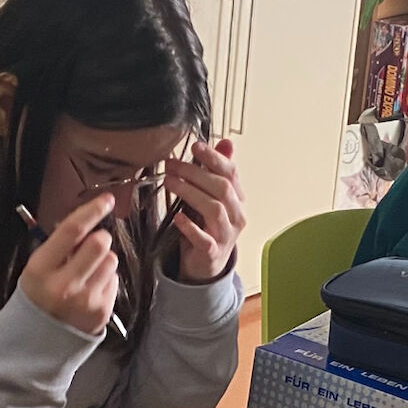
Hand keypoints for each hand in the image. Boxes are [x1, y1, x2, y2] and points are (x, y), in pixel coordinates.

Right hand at [19, 192, 120, 335]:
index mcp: (41, 269)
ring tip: (86, 274)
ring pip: (111, 261)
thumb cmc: (38, 297)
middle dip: (99, 239)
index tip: (106, 200)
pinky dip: (105, 280)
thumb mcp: (37, 269)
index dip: (91, 211)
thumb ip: (60, 246)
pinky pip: (114, 280)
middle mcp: (64, 285)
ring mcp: (86, 300)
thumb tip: (88, 221)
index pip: (72, 231)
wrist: (38, 343)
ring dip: (103, 261)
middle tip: (89, 247)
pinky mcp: (102, 312)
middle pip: (99, 244)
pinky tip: (90, 291)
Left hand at [163, 137, 243, 281]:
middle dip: (195, 173)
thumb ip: (218, 171)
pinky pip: (204, 239)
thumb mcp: (212, 197)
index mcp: (238, 199)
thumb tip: (226, 142)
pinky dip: (190, 227)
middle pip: (222, 188)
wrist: (206, 264)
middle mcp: (236, 216)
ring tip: (170, 182)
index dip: (214, 158)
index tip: (195, 147)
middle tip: (172, 165)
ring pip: (214, 209)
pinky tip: (177, 217)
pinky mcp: (212, 252)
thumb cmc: (207, 226)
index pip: (231, 173)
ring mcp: (226, 235)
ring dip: (190, 193)